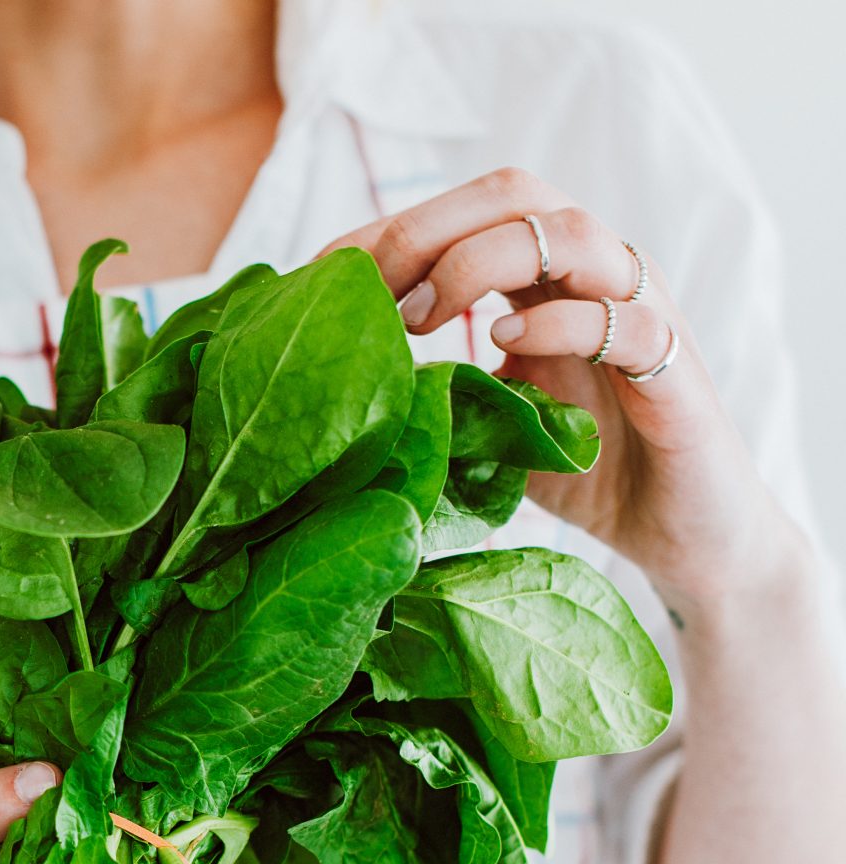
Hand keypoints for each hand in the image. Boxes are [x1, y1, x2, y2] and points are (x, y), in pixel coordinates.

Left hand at [323, 167, 810, 613]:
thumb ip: (436, 394)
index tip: (322, 274)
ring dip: (480, 264)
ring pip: (571, 233)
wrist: (679, 533)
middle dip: (426, 231)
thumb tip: (342, 397)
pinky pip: (625, 322)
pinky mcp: (674, 368)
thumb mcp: (488, 425)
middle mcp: (596, 275)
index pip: (465, 214)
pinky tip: (504, 347)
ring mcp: (640, 311)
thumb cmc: (581, 471)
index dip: (388, 231)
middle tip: (370, 295)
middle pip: (514, 194)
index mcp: (547, 277)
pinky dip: (559, 324)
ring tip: (423, 319)